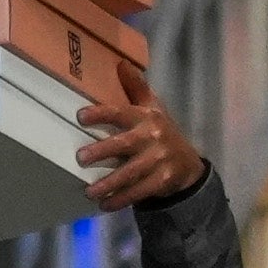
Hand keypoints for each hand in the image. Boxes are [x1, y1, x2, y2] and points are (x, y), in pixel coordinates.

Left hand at [75, 93, 204, 209]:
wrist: (187, 164)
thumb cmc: (160, 132)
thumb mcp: (152, 108)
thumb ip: (136, 87)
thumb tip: (121, 62)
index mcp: (147, 116)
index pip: (121, 112)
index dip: (101, 114)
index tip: (81, 116)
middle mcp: (152, 137)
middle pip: (123, 144)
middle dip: (102, 152)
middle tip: (80, 158)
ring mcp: (158, 160)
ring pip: (129, 173)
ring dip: (108, 183)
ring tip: (89, 191)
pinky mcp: (161, 181)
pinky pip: (138, 192)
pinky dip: (120, 200)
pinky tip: (104, 204)